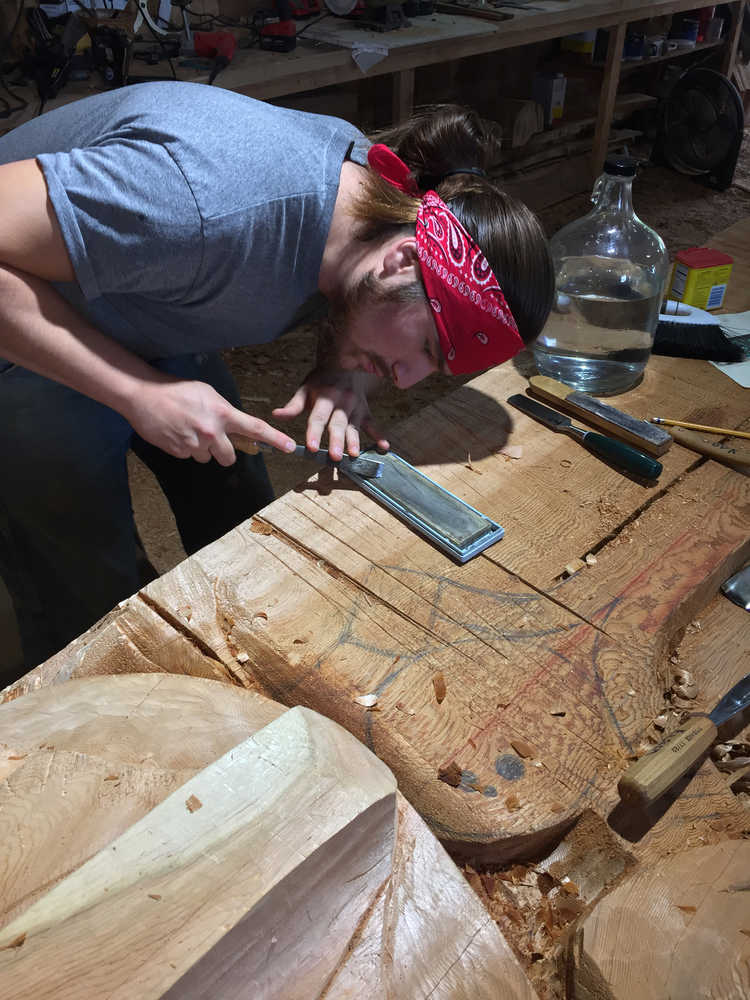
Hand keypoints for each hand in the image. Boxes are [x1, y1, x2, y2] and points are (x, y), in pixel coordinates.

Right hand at [123, 378, 295, 465]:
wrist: (143, 395)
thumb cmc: (176, 390)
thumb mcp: (207, 393)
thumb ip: (224, 411)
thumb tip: (234, 426)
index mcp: (222, 414)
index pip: (254, 428)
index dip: (274, 439)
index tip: (290, 447)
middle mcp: (212, 432)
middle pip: (229, 457)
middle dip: (223, 451)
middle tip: (210, 437)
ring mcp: (194, 444)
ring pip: (207, 457)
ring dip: (201, 448)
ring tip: (187, 428)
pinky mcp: (179, 452)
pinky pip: (189, 456)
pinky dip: (185, 448)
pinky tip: (176, 432)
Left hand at [272, 369, 388, 460]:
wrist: (345, 366)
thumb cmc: (321, 381)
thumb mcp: (305, 389)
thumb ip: (293, 405)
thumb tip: (276, 415)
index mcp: (325, 397)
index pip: (318, 417)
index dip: (314, 432)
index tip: (312, 447)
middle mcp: (342, 402)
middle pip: (338, 424)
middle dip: (337, 441)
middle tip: (335, 457)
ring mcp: (356, 408)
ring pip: (355, 427)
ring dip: (355, 441)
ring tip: (354, 455)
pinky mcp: (365, 411)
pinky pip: (373, 424)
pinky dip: (379, 435)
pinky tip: (384, 446)